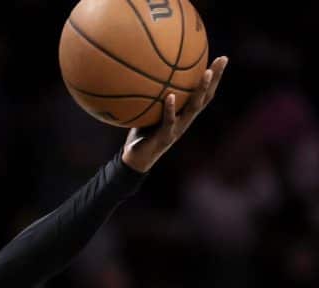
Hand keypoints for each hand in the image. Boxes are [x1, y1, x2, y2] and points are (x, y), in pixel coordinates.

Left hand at [121, 56, 227, 171]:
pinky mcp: (166, 137)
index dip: (215, 77)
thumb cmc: (142, 131)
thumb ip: (153, 94)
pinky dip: (170, 109)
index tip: (222, 58)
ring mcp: (178, 129)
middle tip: (222, 59)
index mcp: (185, 113)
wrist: (136, 159)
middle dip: (216, 77)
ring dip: (201, 90)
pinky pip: (169, 121)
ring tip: (207, 73)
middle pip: (205, 96)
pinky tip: (170, 96)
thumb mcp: (149, 110)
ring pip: (193, 108)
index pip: (204, 92)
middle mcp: (186, 120)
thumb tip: (147, 69)